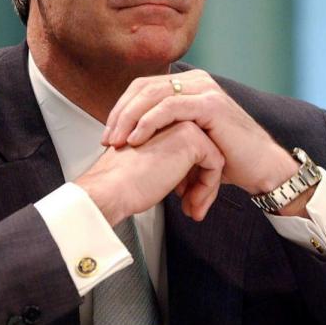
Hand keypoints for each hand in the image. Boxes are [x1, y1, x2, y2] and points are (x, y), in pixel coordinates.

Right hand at [76, 120, 223, 225]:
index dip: (188, 175)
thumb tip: (187, 174)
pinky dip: (207, 186)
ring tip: (192, 207)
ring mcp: (183, 123)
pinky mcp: (192, 138)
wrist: (110, 188)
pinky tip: (191, 201)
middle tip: (190, 203)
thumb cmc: (120, 182)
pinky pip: (215, 164)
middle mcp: (172, 117)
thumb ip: (166, 159)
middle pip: (202, 151)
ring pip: (212, 157)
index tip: (182, 195)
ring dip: (206, 187)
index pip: (189, 148)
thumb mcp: (147, 162)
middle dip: (200, 181)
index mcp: (159, 121)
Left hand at [102, 70, 299, 196]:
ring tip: (116, 142)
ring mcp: (204, 89)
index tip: (107, 136)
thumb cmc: (226, 159)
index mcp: (188, 85)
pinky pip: (170, 106)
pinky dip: (148, 122)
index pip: (143, 88)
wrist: (260, 169)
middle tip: (106, 140)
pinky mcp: (210, 104)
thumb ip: (165, 132)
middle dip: (120, 114)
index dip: (121, 109)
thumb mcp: (189, 141)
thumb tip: (131, 141)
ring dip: (129, 119)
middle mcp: (196, 81)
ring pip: (153, 94)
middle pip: (143, 88)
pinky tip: (135, 138)